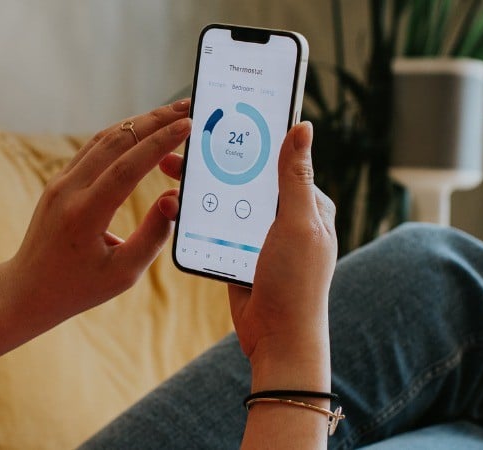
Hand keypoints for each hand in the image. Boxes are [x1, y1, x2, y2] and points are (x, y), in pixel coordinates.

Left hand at [0, 100, 190, 323]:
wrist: (28, 289)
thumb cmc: (79, 288)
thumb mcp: (124, 273)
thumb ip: (153, 235)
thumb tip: (174, 198)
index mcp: (84, 214)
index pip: (127, 167)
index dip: (159, 143)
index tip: (187, 124)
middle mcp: (68, 191)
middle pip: (116, 142)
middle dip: (154, 121)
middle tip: (187, 106)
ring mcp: (60, 182)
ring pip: (103, 139)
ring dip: (139, 123)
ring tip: (171, 113)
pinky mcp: (59, 181)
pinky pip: (94, 149)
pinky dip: (122, 135)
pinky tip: (143, 130)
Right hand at [154, 122, 336, 366]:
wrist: (278, 337)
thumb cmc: (296, 282)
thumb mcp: (298, 223)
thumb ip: (296, 177)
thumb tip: (303, 128)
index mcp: (310, 205)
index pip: (283, 159)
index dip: (256, 137)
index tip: (227, 115)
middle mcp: (288, 217)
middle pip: (250, 177)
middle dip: (218, 160)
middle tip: (185, 143)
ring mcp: (262, 236)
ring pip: (229, 199)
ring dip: (202, 185)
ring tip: (172, 168)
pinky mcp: (240, 253)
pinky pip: (217, 226)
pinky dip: (198, 214)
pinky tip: (175, 201)